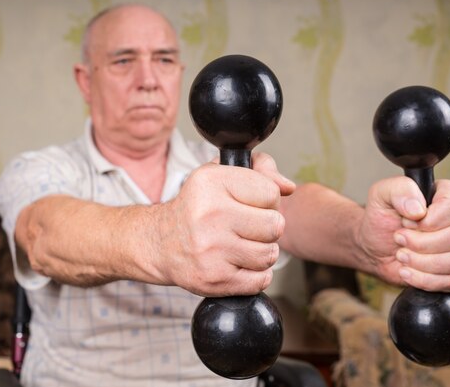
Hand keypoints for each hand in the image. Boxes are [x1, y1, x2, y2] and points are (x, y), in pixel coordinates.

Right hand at [156, 152, 294, 296]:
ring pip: (270, 254)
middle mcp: (210, 215)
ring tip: (242, 245)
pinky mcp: (215, 278)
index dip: (267, 200)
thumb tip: (289, 187)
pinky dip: (256, 275)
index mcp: (211, 183)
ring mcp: (211, 250)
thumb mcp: (220, 175)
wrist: (161, 243)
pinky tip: (237, 263)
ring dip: (262, 252)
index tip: (250, 204)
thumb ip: (260, 170)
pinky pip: (261, 280)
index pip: (271, 193)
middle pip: (275, 225)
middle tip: (249, 227)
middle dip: (268, 228)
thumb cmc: (198, 207)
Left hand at [357, 177, 449, 290]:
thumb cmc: (381, 218)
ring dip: (422, 262)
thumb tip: (418, 209)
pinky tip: (407, 271)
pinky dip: (424, 279)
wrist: (374, 247)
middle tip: (399, 239)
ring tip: (401, 255)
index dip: (429, 219)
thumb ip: (399, 190)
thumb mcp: (381, 195)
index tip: (406, 222)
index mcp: (449, 195)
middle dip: (421, 243)